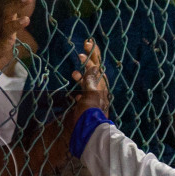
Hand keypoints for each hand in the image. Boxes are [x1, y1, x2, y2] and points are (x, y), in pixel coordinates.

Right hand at [59, 39, 109, 155]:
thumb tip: (92, 65)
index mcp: (100, 85)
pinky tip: (75, 94)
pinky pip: (83, 96)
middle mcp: (97, 90)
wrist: (88, 133)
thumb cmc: (89, 113)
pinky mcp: (86, 107)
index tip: (88, 42)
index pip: (97, 65)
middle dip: (87, 62)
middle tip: (81, 53)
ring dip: (81, 77)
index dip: (93, 53)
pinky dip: (79, 92)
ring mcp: (92, 99)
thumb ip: (90, 79)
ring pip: (87, 84)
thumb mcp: (91, 93)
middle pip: (93, 72)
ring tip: (74, 74)